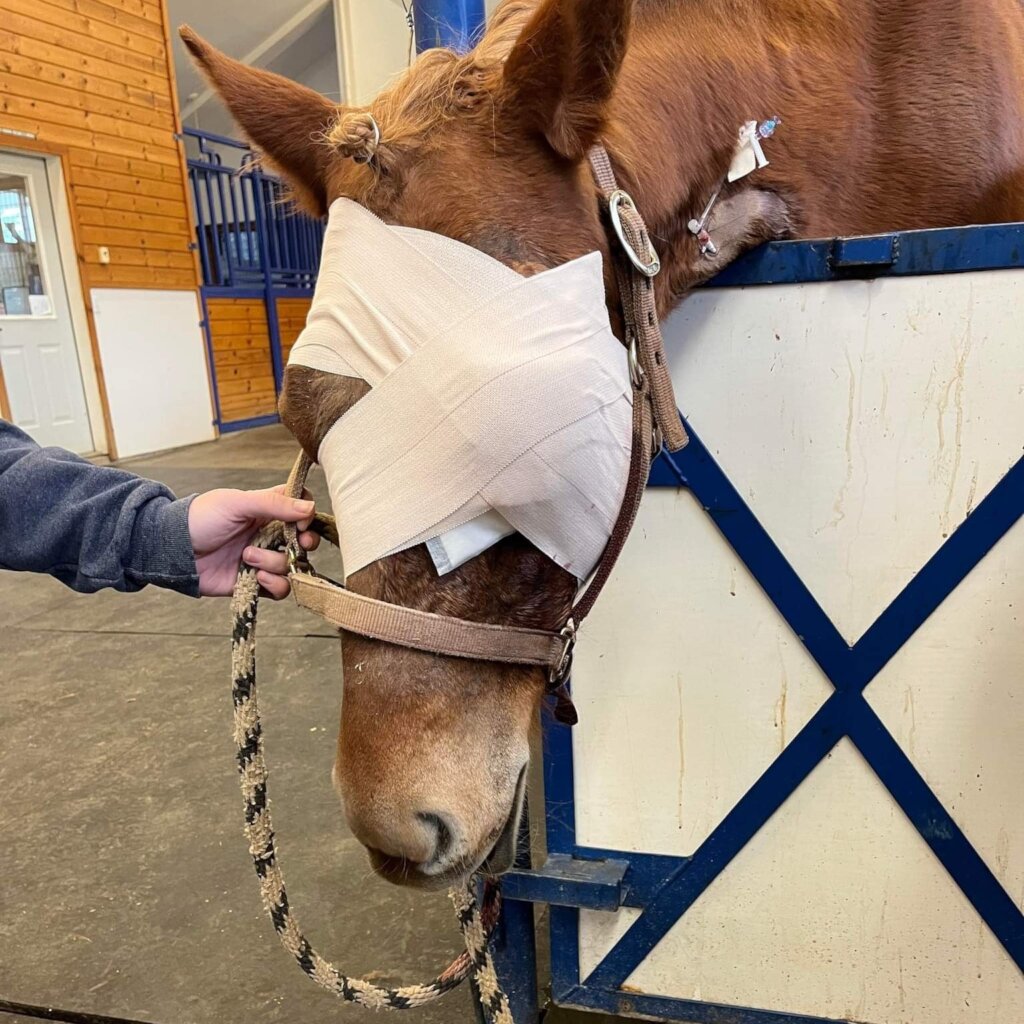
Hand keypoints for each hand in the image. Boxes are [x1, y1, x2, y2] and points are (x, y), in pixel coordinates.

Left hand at [188, 485, 320, 598]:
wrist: (173, 550)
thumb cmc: (201, 519)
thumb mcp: (237, 503)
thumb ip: (274, 503)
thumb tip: (310, 507)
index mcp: (268, 510)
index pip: (302, 509)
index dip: (307, 516)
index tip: (301, 521)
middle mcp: (270, 534)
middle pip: (305, 541)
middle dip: (305, 544)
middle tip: (298, 544)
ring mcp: (264, 559)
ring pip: (292, 566)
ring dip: (275, 562)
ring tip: (248, 557)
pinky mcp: (255, 582)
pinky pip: (281, 588)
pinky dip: (275, 584)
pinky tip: (256, 576)